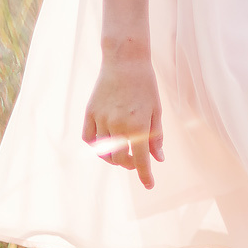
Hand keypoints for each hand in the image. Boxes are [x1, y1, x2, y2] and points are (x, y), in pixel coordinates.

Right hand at [83, 45, 163, 186]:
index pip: (142, 160)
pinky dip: (96, 146)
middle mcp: (118, 126)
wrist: (125, 62)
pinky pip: (89, 139)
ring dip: (114, 157)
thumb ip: (156, 137)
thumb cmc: (145, 86)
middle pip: (120, 160)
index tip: (149, 185)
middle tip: (137, 160)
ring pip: (103, 152)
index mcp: (138, 126)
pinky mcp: (90, 113)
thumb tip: (159, 159)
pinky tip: (105, 144)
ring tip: (122, 152)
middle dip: (130, 164)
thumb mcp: (156, 111)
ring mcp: (101, 120)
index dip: (145, 175)